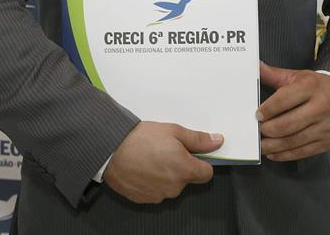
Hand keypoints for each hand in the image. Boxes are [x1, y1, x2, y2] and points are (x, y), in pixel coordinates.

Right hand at [103, 121, 223, 203]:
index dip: (201, 162)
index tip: (192, 153)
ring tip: (151, 157)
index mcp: (185, 170)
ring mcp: (160, 196)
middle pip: (187, 178)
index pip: (206, 173)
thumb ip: (198, 139)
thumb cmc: (141, 139)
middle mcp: (175, 187)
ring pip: (171, 185)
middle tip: (166, 149)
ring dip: (166, 174)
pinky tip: (143, 167)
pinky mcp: (146, 199)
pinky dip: (153, 181)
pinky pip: (156, 191)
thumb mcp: (173, 131)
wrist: (112, 151)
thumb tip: (217, 141)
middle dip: (181, 165)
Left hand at [257, 62, 329, 161]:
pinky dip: (284, 155)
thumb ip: (274, 74)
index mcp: (310, 87)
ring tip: (261, 144)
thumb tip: (255, 67)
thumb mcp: (296, 76)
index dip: (268, 109)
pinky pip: (302, 152)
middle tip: (257, 130)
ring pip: (293, 141)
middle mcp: (320, 107)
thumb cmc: (315, 86)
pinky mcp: (326, 142)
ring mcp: (324, 127)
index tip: (257, 114)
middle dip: (268, 129)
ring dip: (273, 145)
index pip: (284, 100)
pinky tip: (273, 152)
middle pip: (288, 124)